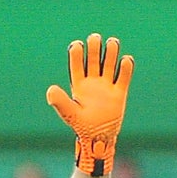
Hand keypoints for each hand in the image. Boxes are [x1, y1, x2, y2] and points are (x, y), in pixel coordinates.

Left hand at [47, 33, 133, 177]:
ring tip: (112, 42)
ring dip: (111, 52)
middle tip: (95, 38)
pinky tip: (125, 61)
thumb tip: (50, 90)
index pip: (77, 65)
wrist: (98, 139)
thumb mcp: (70, 114)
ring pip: (109, 64)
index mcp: (79, 85)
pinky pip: (123, 77)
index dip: (76, 53)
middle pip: (94, 60)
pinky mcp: (119, 92)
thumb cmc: (81, 127)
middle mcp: (92, 82)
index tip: (77, 45)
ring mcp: (106, 86)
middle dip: (94, 48)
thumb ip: (61, 102)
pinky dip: (126, 68)